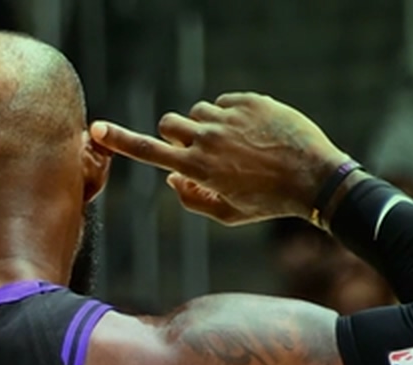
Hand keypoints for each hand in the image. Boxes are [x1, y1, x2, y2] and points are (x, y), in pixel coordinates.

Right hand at [90, 93, 349, 225]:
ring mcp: (229, 116)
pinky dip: (232, 115)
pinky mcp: (249, 100)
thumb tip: (172, 179)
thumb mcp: (228, 215)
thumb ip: (192, 198)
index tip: (97, 128)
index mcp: (197, 167)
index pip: (148, 151)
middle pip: (169, 123)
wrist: (315, 178)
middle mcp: (207, 138)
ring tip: (234, 144)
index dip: (119, 140)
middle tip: (195, 148)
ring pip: (197, 112)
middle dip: (175, 134)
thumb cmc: (269, 202)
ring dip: (205, 126)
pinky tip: (255, 133)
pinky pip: (226, 102)